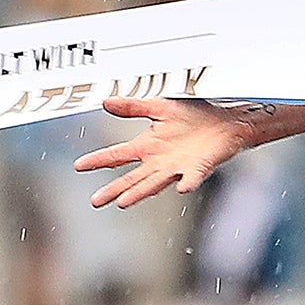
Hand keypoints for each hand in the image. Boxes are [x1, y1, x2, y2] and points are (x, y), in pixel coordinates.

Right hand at [74, 97, 258, 208]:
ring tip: (123, 202)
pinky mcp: (200, 167)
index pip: (118, 154)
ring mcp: (179, 167)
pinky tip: (182, 188)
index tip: (78, 166)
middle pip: (132, 178)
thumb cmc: (195, 116)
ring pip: (156, 183)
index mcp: (148, 146)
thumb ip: (134, 107)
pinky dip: (187, 182)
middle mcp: (160, 161)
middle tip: (95, 201)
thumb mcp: (161, 107)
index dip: (99, 160)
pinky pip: (192, 177)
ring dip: (141, 192)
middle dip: (115, 189)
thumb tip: (105, 102)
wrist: (226, 121)